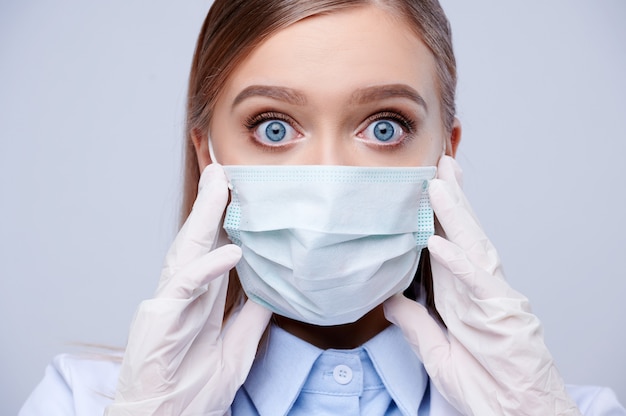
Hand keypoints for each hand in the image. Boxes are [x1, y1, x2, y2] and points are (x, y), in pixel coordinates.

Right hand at [105, 164, 271, 415]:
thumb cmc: (193, 391)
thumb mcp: (236, 349)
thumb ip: (251, 317)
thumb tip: (272, 290)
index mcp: (197, 300)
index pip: (211, 250)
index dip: (225, 221)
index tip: (240, 193)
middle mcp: (180, 295)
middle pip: (197, 241)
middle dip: (211, 205)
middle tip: (225, 170)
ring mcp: (166, 305)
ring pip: (186, 251)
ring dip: (204, 217)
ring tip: (221, 184)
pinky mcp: (158, 321)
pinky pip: (184, 288)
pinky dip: (207, 268)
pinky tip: (231, 251)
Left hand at [384, 156, 580, 415]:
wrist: (514, 415)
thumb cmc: (483, 386)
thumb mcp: (436, 352)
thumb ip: (415, 324)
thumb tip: (391, 300)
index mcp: (462, 296)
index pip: (448, 247)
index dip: (437, 219)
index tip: (423, 191)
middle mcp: (479, 289)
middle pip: (464, 236)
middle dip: (452, 200)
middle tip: (440, 165)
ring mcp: (494, 299)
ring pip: (474, 247)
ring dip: (456, 216)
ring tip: (440, 184)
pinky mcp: (504, 316)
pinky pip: (477, 284)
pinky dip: (458, 262)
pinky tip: (439, 242)